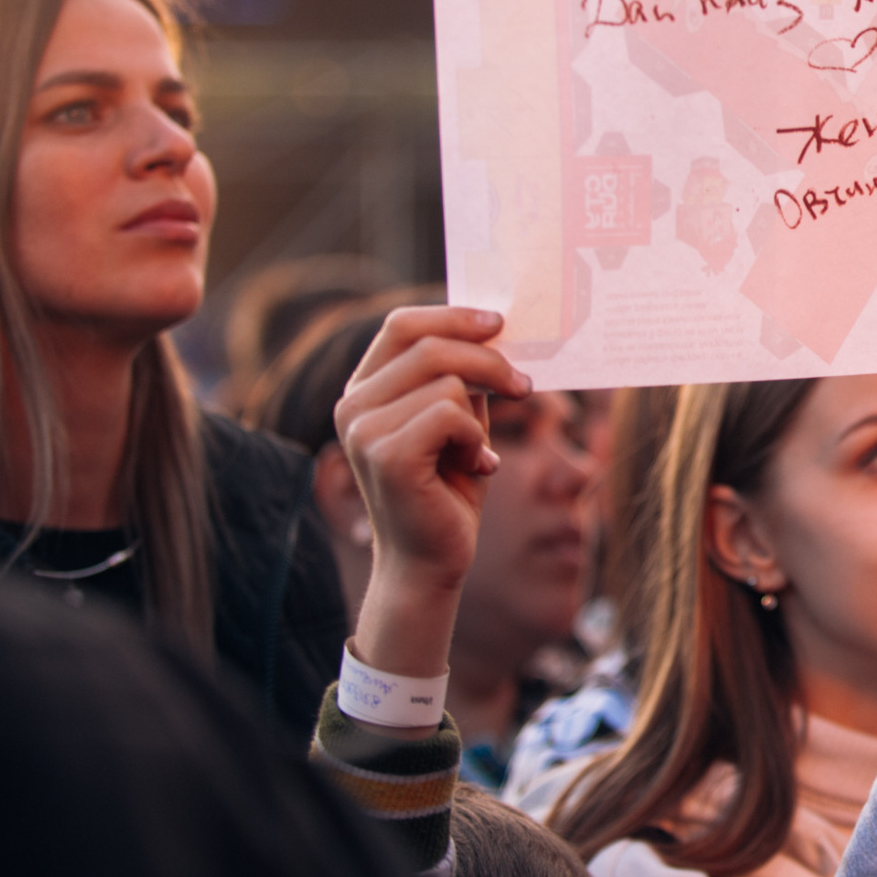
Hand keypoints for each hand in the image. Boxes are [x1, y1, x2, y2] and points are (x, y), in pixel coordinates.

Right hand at [333, 306, 528, 693]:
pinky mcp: (386, 455)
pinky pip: (450, 415)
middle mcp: (352, 405)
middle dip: (489, 360)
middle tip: (524, 387)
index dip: (453, 316)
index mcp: (363, 389)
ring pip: (447, 382)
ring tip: (476, 452)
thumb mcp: (457, 422)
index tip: (499, 323)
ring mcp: (362, 430)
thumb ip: (461, 378)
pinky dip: (475, 440)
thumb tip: (495, 329)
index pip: (403, 324)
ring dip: (480, 417)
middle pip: (430, 344)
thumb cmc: (447, 489)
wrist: (431, 560)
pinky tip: (475, 467)